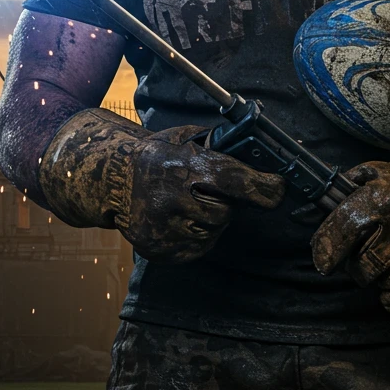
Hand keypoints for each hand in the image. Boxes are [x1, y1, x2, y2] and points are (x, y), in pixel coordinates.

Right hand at [39, 109, 285, 261]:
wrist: (112, 180)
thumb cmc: (156, 156)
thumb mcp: (182, 139)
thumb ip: (217, 147)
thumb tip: (260, 153)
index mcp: (180, 166)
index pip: (233, 180)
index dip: (261, 187)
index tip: (278, 189)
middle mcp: (171, 200)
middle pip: (224, 211)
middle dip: (224, 201)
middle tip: (205, 190)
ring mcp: (164, 230)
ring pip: (212, 232)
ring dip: (209, 220)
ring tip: (186, 204)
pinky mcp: (161, 251)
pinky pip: (197, 248)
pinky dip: (196, 236)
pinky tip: (179, 220)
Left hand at [311, 106, 389, 318]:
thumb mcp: (374, 175)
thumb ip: (341, 194)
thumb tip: (305, 213)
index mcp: (387, 196)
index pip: (347, 227)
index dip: (327, 247)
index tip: (323, 261)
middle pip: (366, 266)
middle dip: (358, 266)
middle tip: (364, 257)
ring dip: (383, 280)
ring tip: (389, 262)